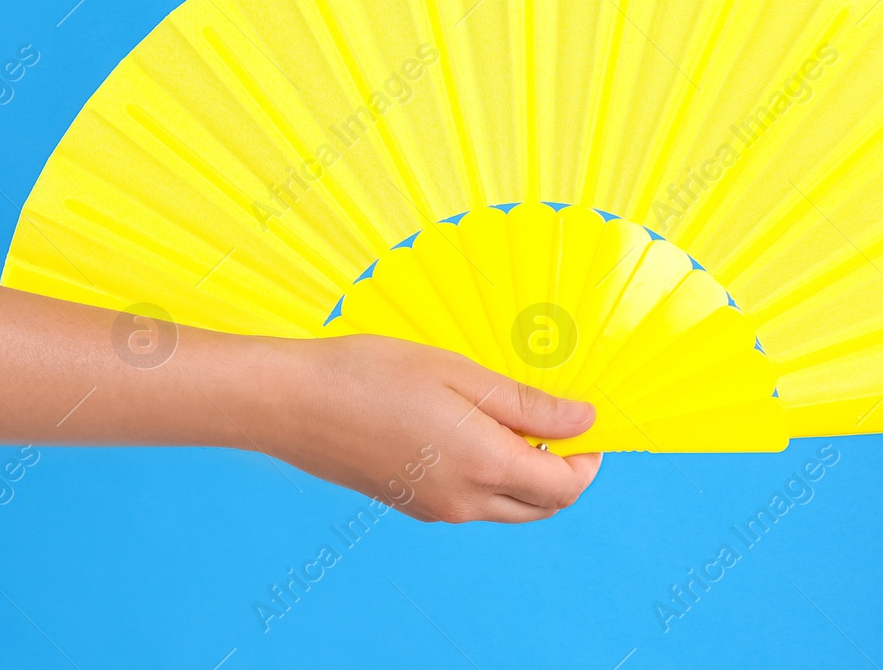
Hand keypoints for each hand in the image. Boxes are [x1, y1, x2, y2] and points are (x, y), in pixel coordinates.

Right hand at [255, 334, 602, 522]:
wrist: (294, 403)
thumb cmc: (371, 374)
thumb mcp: (459, 372)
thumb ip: (526, 403)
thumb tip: (583, 420)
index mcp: (483, 465)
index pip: (564, 488)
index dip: (587, 460)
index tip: (585, 423)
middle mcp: (464, 501)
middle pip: (540, 506)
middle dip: (561, 472)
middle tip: (552, 422)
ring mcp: (435, 509)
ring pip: (505, 507)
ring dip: (523, 475)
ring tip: (503, 417)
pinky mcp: (411, 505)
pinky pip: (470, 502)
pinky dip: (487, 477)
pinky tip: (464, 430)